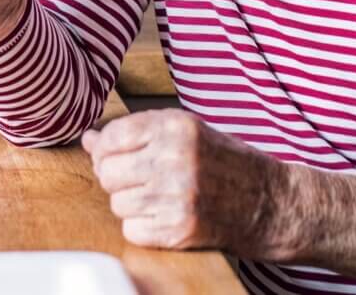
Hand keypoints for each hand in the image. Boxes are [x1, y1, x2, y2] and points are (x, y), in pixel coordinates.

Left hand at [82, 109, 292, 255]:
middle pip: (108, 172)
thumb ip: (137, 132)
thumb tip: (89, 139)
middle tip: (138, 177)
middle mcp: (175, 158)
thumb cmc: (224, 161)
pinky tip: (163, 214)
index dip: (106, 148)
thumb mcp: (185, 131)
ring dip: (130, 203)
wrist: (265, 200)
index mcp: (176, 126)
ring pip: (117, 203)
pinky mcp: (179, 229)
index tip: (115, 154)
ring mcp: (177, 196)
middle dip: (115, 177)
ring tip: (156, 195)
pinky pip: (132, 230)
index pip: (112, 136)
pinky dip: (141, 226)